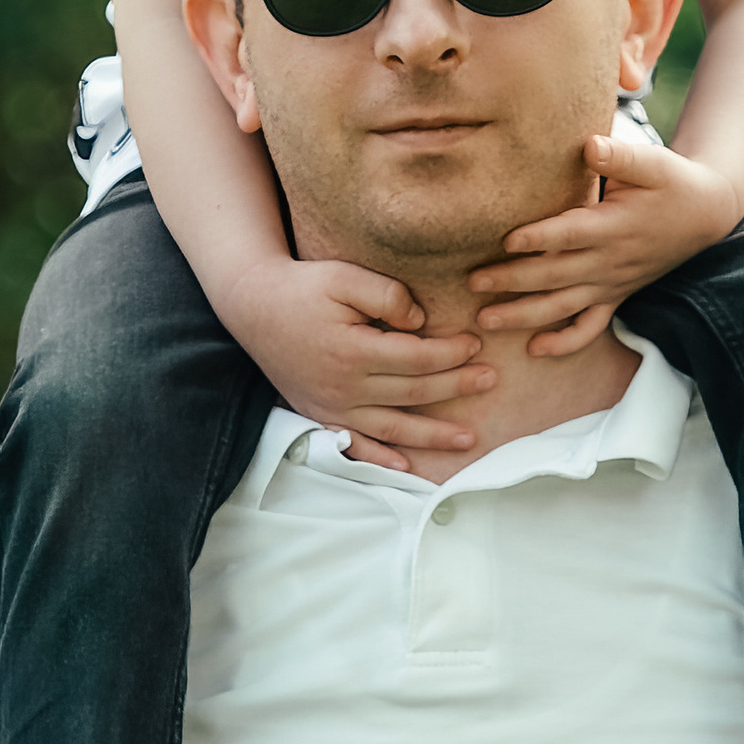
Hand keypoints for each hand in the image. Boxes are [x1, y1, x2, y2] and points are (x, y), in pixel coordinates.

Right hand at [219, 251, 491, 459]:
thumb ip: (387, 296)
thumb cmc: (302, 287)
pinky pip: (354, 445)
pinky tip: (406, 467)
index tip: (474, 342)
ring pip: (392, 428)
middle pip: (413, 393)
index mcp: (353, 350)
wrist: (253, 307)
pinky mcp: (320, 414)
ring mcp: (331, 406)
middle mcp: (344, 386)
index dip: (450, 352)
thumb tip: (421, 322)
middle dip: (456, 387)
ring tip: (468, 439)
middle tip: (490, 380)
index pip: (417, 358)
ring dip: (432, 436)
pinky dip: (380, 459)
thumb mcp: (344, 275)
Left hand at [468, 128, 740, 353]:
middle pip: (555, 275)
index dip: (540, 239)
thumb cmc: (671, 182)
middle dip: (512, 281)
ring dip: (523, 316)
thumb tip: (589, 144)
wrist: (705, 214)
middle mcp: (609, 261)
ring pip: (563, 307)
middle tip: (473, 282)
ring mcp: (611, 284)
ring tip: (485, 321)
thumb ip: (621, 156)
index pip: (570, 235)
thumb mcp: (654, 163)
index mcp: (613, 226)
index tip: (507, 240)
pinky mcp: (615, 296)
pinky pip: (591, 328)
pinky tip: (535, 349)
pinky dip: (565, 342)